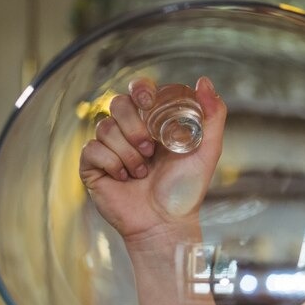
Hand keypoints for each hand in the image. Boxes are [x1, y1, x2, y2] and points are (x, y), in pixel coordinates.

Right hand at [79, 76, 225, 240]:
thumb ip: (212, 116)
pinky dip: (112, 163)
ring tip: (142, 171)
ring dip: (128, 151)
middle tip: (150, 148)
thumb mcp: (207, 150)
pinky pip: (92, 148)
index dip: (141, 89)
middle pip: (118, 103)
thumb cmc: (186, 189)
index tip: (149, 101)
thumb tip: (204, 81)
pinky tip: (125, 178)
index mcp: (154, 124)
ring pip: (105, 127)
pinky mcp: (93, 165)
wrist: (166, 223)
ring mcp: (110, 147)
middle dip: (135, 125)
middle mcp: (130, 131)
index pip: (140, 91)